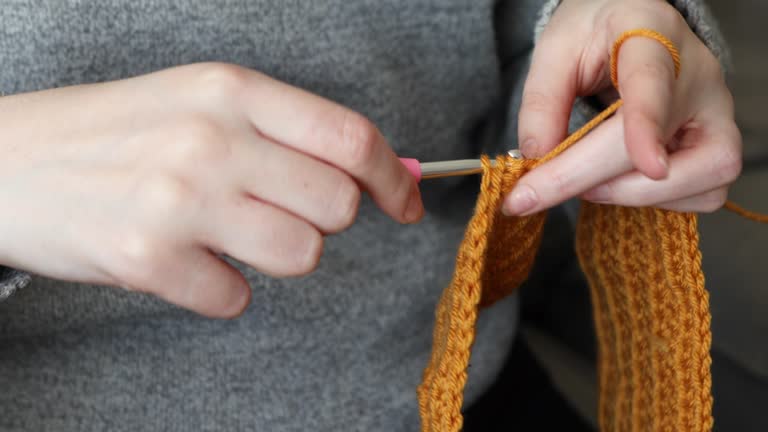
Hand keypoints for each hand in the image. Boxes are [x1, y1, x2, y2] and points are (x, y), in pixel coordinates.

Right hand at [0, 63, 422, 317]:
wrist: (7, 161)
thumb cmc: (120, 133)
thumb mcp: (202, 102)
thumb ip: (287, 133)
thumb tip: (379, 174)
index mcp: (232, 89)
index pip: (351, 139)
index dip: (393, 180)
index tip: (406, 205)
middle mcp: (211, 138)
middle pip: (337, 206)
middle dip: (322, 220)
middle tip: (278, 212)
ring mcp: (179, 198)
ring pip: (302, 255)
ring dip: (277, 256)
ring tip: (228, 236)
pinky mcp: (147, 257)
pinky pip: (237, 298)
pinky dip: (220, 288)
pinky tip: (184, 260)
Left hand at [503, 0, 740, 215]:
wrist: (628, 29)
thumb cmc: (593, 37)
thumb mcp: (555, 50)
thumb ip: (541, 100)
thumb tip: (537, 156)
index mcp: (651, 35)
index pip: (653, 80)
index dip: (649, 125)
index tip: (648, 166)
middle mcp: (698, 75)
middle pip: (667, 144)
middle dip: (597, 179)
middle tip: (539, 190)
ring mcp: (715, 113)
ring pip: (705, 175)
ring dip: (635, 195)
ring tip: (589, 180)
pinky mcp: (719, 145)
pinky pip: (705, 194)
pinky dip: (660, 202)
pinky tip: (622, 182)